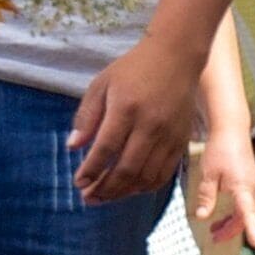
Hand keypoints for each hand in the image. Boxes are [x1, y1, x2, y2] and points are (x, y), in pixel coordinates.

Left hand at [70, 38, 199, 203]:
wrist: (176, 57)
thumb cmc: (134, 68)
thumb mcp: (101, 84)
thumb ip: (86, 117)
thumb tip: (72, 147)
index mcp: (126, 108)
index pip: (106, 149)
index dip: (91, 170)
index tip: (78, 182)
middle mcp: (150, 125)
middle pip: (126, 169)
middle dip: (105, 189)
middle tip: (89, 198)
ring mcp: (169, 135)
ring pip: (146, 176)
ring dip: (124, 192)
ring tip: (106, 196)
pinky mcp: (182, 140)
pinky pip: (164, 173)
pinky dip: (146, 186)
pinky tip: (131, 188)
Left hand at [190, 122, 254, 247]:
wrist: (231, 129)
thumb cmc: (220, 149)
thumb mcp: (208, 174)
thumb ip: (206, 197)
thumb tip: (202, 216)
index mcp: (243, 187)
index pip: (248, 214)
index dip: (252, 230)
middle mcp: (251, 188)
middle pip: (244, 217)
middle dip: (231, 230)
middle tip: (213, 237)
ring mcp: (252, 184)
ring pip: (245, 210)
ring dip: (231, 221)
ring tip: (215, 228)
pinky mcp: (249, 180)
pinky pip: (244, 202)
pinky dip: (234, 211)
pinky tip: (222, 211)